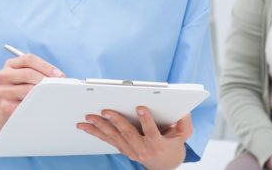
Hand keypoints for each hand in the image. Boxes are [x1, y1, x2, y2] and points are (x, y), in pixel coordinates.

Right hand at [0, 53, 65, 131]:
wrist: (1, 110)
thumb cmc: (22, 89)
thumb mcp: (28, 77)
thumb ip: (41, 73)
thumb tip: (60, 77)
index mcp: (11, 64)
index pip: (28, 59)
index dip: (46, 66)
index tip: (59, 75)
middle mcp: (3, 75)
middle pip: (27, 73)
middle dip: (45, 80)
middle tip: (57, 87)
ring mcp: (2, 91)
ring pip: (27, 90)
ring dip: (42, 93)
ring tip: (51, 96)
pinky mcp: (4, 106)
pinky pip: (24, 105)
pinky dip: (36, 105)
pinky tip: (41, 106)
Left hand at [77, 106, 191, 169]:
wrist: (165, 163)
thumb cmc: (174, 143)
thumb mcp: (184, 134)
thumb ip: (185, 121)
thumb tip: (183, 109)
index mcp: (158, 144)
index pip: (151, 132)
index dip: (146, 120)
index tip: (140, 107)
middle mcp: (142, 150)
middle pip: (128, 134)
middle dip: (116, 121)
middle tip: (106, 110)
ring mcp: (131, 151)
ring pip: (114, 137)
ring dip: (100, 127)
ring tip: (90, 116)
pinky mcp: (123, 149)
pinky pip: (108, 140)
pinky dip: (96, 132)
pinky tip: (86, 125)